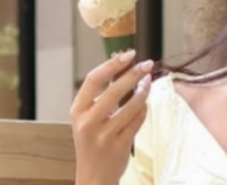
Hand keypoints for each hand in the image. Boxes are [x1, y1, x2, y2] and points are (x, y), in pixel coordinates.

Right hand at [71, 50, 153, 184]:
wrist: (92, 176)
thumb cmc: (92, 142)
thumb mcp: (87, 118)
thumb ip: (101, 97)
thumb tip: (125, 68)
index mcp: (77, 110)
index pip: (93, 79)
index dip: (112, 64)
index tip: (129, 54)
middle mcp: (88, 122)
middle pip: (115, 90)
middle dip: (134, 74)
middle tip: (148, 64)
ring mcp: (104, 135)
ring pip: (131, 105)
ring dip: (143, 91)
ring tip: (148, 83)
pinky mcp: (120, 146)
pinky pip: (138, 120)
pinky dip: (144, 109)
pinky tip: (145, 103)